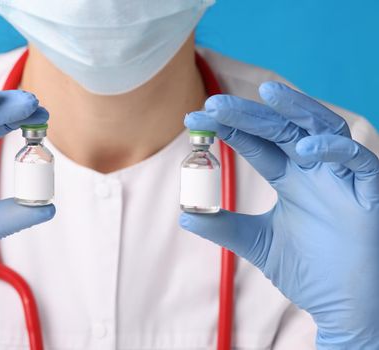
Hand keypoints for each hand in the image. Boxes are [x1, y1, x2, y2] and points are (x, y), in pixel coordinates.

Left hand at [181, 82, 378, 348]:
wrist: (343, 307)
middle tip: (215, 104)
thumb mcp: (257, 244)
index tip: (195, 118)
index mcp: (289, 178)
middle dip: (250, 114)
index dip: (229, 127)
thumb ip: (224, 228)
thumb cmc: (308, 272)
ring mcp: (341, 179)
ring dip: (298, 110)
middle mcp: (314, 171)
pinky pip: (360, 161)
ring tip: (267, 95)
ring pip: (324, 129)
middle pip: (282, 128)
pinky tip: (304, 149)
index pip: (256, 142)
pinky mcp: (371, 194)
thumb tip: (185, 216)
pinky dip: (334, 150)